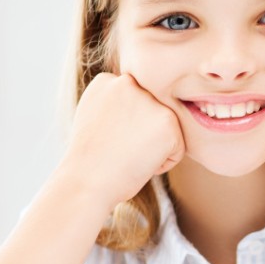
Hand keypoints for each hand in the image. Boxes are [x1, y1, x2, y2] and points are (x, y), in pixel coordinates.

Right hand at [62, 72, 184, 204]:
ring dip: (153, 147)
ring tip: (128, 156)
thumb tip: (142, 106)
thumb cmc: (90, 162)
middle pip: (152, 112)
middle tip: (118, 149)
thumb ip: (116, 104)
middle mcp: (129, 83)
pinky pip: (178, 147)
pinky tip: (140, 163)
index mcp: (107, 80)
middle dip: (141, 134)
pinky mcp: (168, 121)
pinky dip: (164, 162)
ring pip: (166, 128)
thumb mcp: (94, 119)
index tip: (107, 140)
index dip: (123, 128)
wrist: (86, 183)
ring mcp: (149, 100)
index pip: (134, 103)